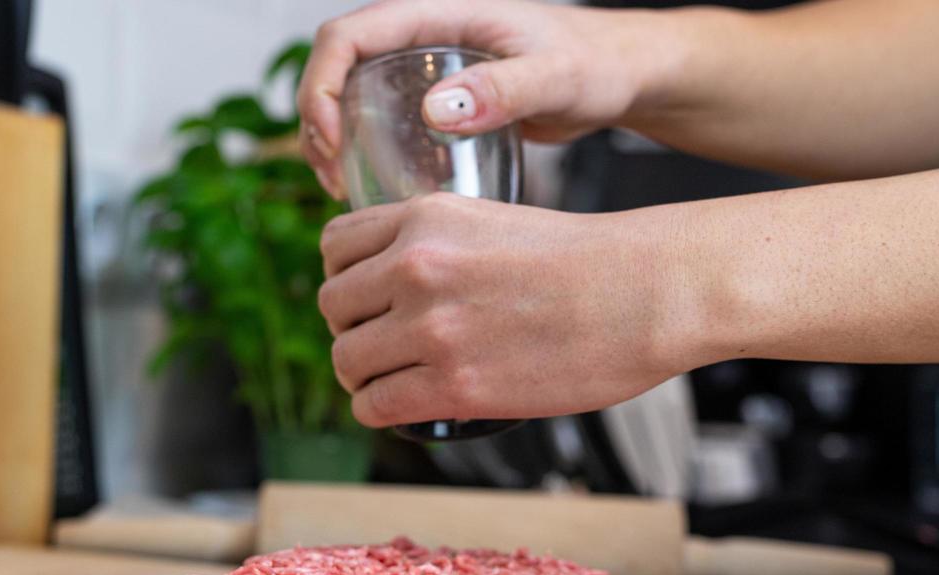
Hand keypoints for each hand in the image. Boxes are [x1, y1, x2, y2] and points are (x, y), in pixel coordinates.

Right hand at [297, 0, 649, 196]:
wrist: (620, 72)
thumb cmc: (598, 64)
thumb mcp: (558, 77)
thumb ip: (505, 90)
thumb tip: (435, 112)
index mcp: (439, 12)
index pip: (348, 35)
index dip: (322, 85)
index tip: (333, 141)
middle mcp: (423, 33)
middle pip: (337, 64)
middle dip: (318, 119)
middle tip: (331, 180)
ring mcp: (427, 65)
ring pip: (351, 91)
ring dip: (332, 139)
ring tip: (341, 191)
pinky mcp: (438, 96)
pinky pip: (380, 115)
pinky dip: (364, 150)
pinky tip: (377, 193)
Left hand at [318, 194, 694, 426]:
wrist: (648, 292)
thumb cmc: (590, 261)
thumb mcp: (496, 222)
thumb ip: (440, 244)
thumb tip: (400, 285)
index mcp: (426, 217)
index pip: (336, 246)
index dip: (347, 278)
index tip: (367, 300)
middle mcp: (416, 266)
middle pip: (333, 307)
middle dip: (352, 330)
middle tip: (382, 347)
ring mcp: (431, 328)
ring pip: (347, 361)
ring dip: (363, 376)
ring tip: (392, 382)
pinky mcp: (454, 386)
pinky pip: (374, 406)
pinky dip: (379, 411)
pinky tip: (401, 408)